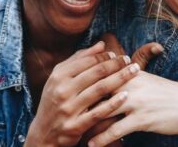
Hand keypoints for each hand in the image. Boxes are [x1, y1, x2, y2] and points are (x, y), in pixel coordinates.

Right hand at [25, 41, 141, 146]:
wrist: (43, 133)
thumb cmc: (55, 101)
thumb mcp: (60, 78)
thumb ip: (79, 60)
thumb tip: (101, 44)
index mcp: (58, 76)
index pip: (87, 61)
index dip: (105, 56)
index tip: (118, 54)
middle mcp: (62, 90)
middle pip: (96, 72)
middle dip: (116, 64)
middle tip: (129, 60)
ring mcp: (68, 108)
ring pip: (100, 89)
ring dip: (120, 79)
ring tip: (134, 72)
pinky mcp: (75, 126)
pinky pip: (98, 112)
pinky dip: (113, 103)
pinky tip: (126, 96)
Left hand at [78, 33, 163, 145]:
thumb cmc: (168, 94)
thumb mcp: (146, 79)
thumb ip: (126, 77)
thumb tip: (109, 77)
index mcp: (128, 73)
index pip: (99, 76)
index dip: (82, 85)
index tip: (67, 92)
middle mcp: (129, 85)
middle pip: (96, 93)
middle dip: (79, 103)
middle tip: (63, 113)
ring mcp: (134, 102)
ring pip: (102, 112)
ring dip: (86, 123)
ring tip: (72, 131)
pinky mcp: (141, 119)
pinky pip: (115, 130)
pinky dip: (101, 139)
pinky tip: (91, 145)